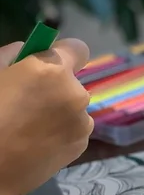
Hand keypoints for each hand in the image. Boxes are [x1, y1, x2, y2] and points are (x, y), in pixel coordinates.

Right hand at [0, 39, 93, 194]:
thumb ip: (10, 56)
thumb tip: (26, 50)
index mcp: (52, 70)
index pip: (78, 49)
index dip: (64, 54)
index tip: (48, 64)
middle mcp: (76, 94)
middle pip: (72, 82)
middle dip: (55, 87)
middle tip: (27, 101)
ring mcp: (82, 122)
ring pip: (74, 107)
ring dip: (59, 110)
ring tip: (29, 126)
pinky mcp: (82, 145)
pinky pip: (74, 128)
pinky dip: (61, 131)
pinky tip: (36, 142)